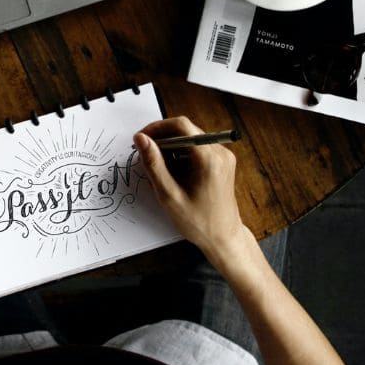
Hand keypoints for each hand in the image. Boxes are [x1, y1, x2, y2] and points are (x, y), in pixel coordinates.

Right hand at [134, 117, 245, 256]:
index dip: (157, 128)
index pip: (181, 126)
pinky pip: (197, 149)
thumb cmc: (199, 222)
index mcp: (209, 159)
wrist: (223, 238)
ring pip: (190, 140)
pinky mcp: (222, 162)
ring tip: (161, 173)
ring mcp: (223, 156)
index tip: (142, 139)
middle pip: (186, 131)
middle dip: (163, 140)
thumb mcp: (169, 195)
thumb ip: (154, 164)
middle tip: (146, 158)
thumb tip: (141, 140)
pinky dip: (182, 157)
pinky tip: (174, 176)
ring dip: (171, 150)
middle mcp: (220, 152)